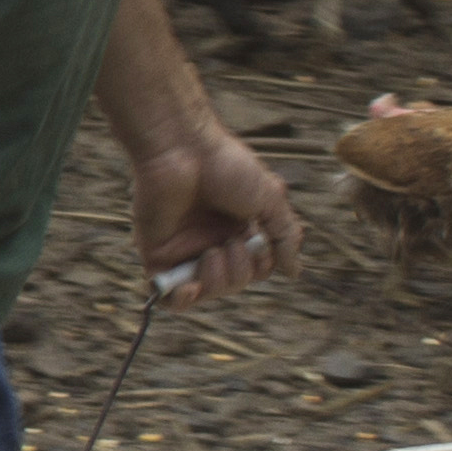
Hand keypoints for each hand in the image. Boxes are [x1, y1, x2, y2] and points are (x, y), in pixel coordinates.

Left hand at [134, 119, 305, 311]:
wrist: (182, 149)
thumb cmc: (226, 166)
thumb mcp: (271, 201)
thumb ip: (284, 238)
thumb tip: (296, 271)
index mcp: (238, 228)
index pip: (256, 269)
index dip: (262, 266)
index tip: (259, 241)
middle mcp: (211, 240)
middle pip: (233, 283)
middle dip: (241, 273)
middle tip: (233, 243)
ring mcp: (183, 248)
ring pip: (205, 292)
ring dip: (218, 282)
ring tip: (214, 252)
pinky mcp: (156, 253)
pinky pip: (166, 295)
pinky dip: (180, 301)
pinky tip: (189, 290)